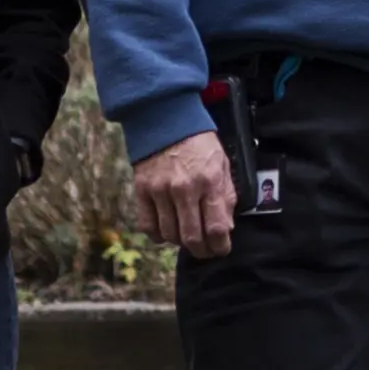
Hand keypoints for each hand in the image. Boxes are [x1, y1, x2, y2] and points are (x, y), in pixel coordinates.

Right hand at [131, 130, 238, 258]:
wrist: (167, 118)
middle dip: (201, 251)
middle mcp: (185, 189)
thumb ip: (226, 195)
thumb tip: (225, 227)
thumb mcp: (222, 163)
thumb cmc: (199, 142)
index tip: (221, 249)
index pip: (217, 227)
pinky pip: (147, 226)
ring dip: (179, 242)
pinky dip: (157, 234)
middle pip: (192, 237)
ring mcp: (161, 190)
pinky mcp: (142, 190)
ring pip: (169, 235)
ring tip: (186, 236)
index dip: (220, 246)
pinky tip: (166, 230)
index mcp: (210, 181)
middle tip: (205, 250)